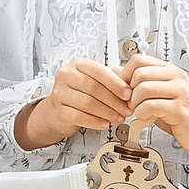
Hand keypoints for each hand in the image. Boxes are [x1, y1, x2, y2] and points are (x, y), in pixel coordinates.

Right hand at [14, 57, 136, 149]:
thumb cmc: (80, 94)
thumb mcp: (94, 82)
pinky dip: (94, 121)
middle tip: (127, 110)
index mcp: (78, 65)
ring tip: (118, 118)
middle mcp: (66, 76)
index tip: (128, 93)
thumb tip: (131, 88)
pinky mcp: (58, 110)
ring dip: (107, 112)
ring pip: (87, 103)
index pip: (99, 71)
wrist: (57, 111)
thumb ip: (111, 81)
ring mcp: (60, 93)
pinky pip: (79, 116)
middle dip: (114, 101)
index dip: (115, 83)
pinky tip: (104, 124)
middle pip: (94, 88)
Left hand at [122, 57, 188, 158]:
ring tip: (139, 110)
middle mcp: (176, 77)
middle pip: (139, 73)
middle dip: (129, 91)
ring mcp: (180, 92)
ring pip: (143, 88)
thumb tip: (115, 70)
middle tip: (131, 103)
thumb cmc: (180, 113)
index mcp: (169, 70)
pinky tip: (145, 117)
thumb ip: (139, 82)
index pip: (139, 60)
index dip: (125, 74)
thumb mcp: (158, 94)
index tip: (125, 89)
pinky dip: (141, 113)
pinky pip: (151, 106)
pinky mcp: (179, 109)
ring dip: (135, 103)